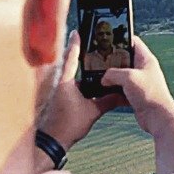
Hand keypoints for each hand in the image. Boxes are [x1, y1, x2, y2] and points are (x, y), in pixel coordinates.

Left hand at [38, 30, 124, 149]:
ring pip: (68, 76)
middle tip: (88, 46)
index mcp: (65, 82)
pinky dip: (76, 83)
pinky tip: (86, 87)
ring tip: (91, 66)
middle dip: (78, 56)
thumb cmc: (68, 126)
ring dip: (78, 72)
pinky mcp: (56, 99)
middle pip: (69, 64)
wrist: (51, 142)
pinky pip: (67, 85)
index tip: (77, 32)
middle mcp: (58, 83)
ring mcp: (55, 91)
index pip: (72, 58)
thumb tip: (123, 96)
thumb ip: (108, 101)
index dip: (76, 44)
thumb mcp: (93, 112)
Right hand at [100, 36, 173, 136]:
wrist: (158, 117)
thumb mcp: (128, 78)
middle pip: (126, 59)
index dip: (122, 39)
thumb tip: (104, 78)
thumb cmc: (150, 95)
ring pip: (122, 76)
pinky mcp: (136, 95)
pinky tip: (106, 92)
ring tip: (101, 77)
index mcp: (146, 60)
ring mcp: (140, 83)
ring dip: (112, 78)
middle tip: (101, 61)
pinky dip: (114, 91)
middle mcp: (144, 70)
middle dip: (113, 61)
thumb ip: (113, 74)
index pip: (134, 42)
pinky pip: (122, 89)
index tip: (109, 39)